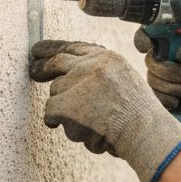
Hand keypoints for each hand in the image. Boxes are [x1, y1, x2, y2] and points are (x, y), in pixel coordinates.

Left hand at [30, 40, 180, 181]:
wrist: (145, 133)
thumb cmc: (139, 116)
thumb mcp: (126, 81)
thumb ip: (101, 73)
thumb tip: (72, 71)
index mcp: (108, 58)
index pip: (74, 48)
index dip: (52, 49)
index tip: (38, 51)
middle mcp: (92, 65)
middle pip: (57, 64)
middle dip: (43, 69)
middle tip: (35, 73)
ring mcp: (78, 83)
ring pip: (55, 93)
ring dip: (66, 110)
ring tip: (91, 121)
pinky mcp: (66, 104)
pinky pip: (50, 112)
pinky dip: (59, 123)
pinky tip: (79, 129)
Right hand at [135, 32, 180, 120]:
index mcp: (174, 38)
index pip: (148, 33)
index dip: (143, 39)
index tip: (148, 47)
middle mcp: (162, 55)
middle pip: (151, 61)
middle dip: (171, 71)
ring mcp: (159, 75)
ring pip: (153, 80)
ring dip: (175, 87)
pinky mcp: (161, 94)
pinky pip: (155, 97)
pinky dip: (169, 100)